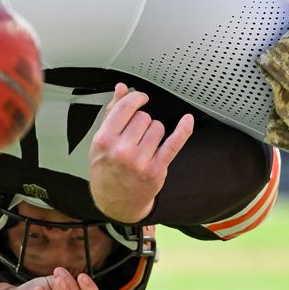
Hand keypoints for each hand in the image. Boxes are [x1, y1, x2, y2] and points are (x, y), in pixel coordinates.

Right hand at [88, 83, 193, 222]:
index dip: (136, 98)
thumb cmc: (106, 169)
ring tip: (145, 145)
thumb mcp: (101, 141)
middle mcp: (121, 151)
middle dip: (142, 121)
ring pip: (158, 127)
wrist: (115, 201)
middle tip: (136, 135)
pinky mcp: (157, 169)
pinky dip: (183, 130)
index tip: (141, 99)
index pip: (125, 107)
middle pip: (144, 117)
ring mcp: (140, 161)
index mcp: (104, 140)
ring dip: (155, 132)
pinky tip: (187, 120)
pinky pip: (174, 143)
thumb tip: (122, 88)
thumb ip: (112, 112)